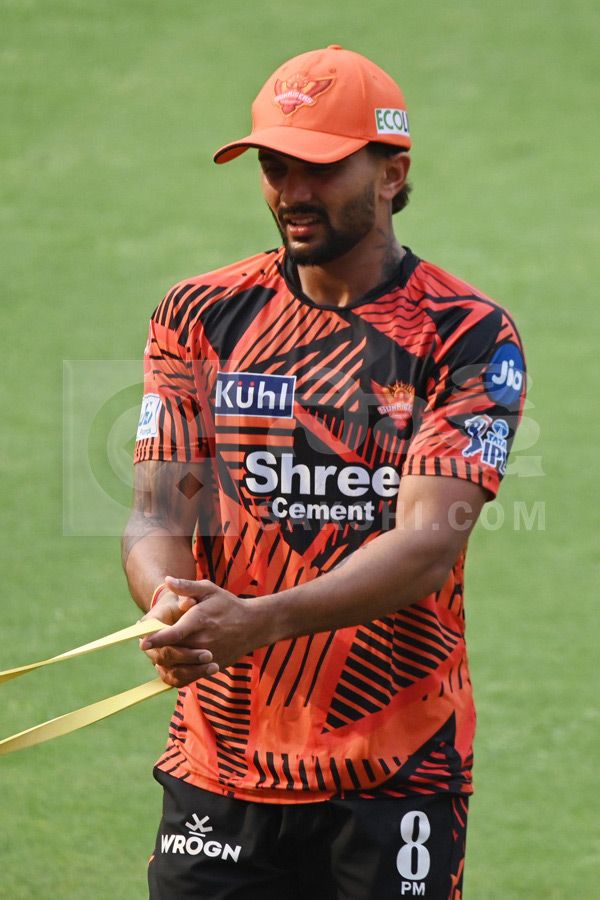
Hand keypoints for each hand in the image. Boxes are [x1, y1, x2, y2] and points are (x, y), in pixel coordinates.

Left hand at [139, 577, 263, 687]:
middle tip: (145, 647)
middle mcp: (203, 641)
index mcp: (199, 620)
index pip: (174, 634)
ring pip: (179, 668)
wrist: (253, 625)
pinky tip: (170, 666)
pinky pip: (189, 677)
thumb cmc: (227, 605)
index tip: (141, 642)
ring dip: (164, 664)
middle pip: (172, 652)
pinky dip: (176, 675)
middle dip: (155, 651)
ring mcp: (208, 656)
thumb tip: (167, 580)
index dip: (156, 639)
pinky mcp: (212, 666)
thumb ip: (187, 587)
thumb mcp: (209, 590)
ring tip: (156, 658)